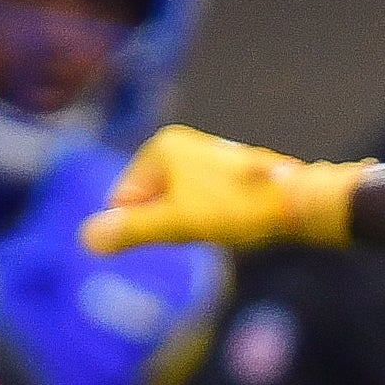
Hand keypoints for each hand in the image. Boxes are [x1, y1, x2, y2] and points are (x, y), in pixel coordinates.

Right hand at [81, 125, 362, 254]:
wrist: (299, 203)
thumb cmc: (237, 209)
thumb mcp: (178, 224)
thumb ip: (132, 231)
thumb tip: (86, 239)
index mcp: (161, 148)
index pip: (123, 200)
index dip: (148, 225)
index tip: (182, 226)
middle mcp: (180, 145)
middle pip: (151, 203)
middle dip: (171, 225)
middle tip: (205, 226)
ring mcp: (203, 158)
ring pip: (177, 207)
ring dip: (192, 225)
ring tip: (222, 222)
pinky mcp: (224, 173)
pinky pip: (199, 205)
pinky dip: (210, 219)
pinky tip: (233, 221)